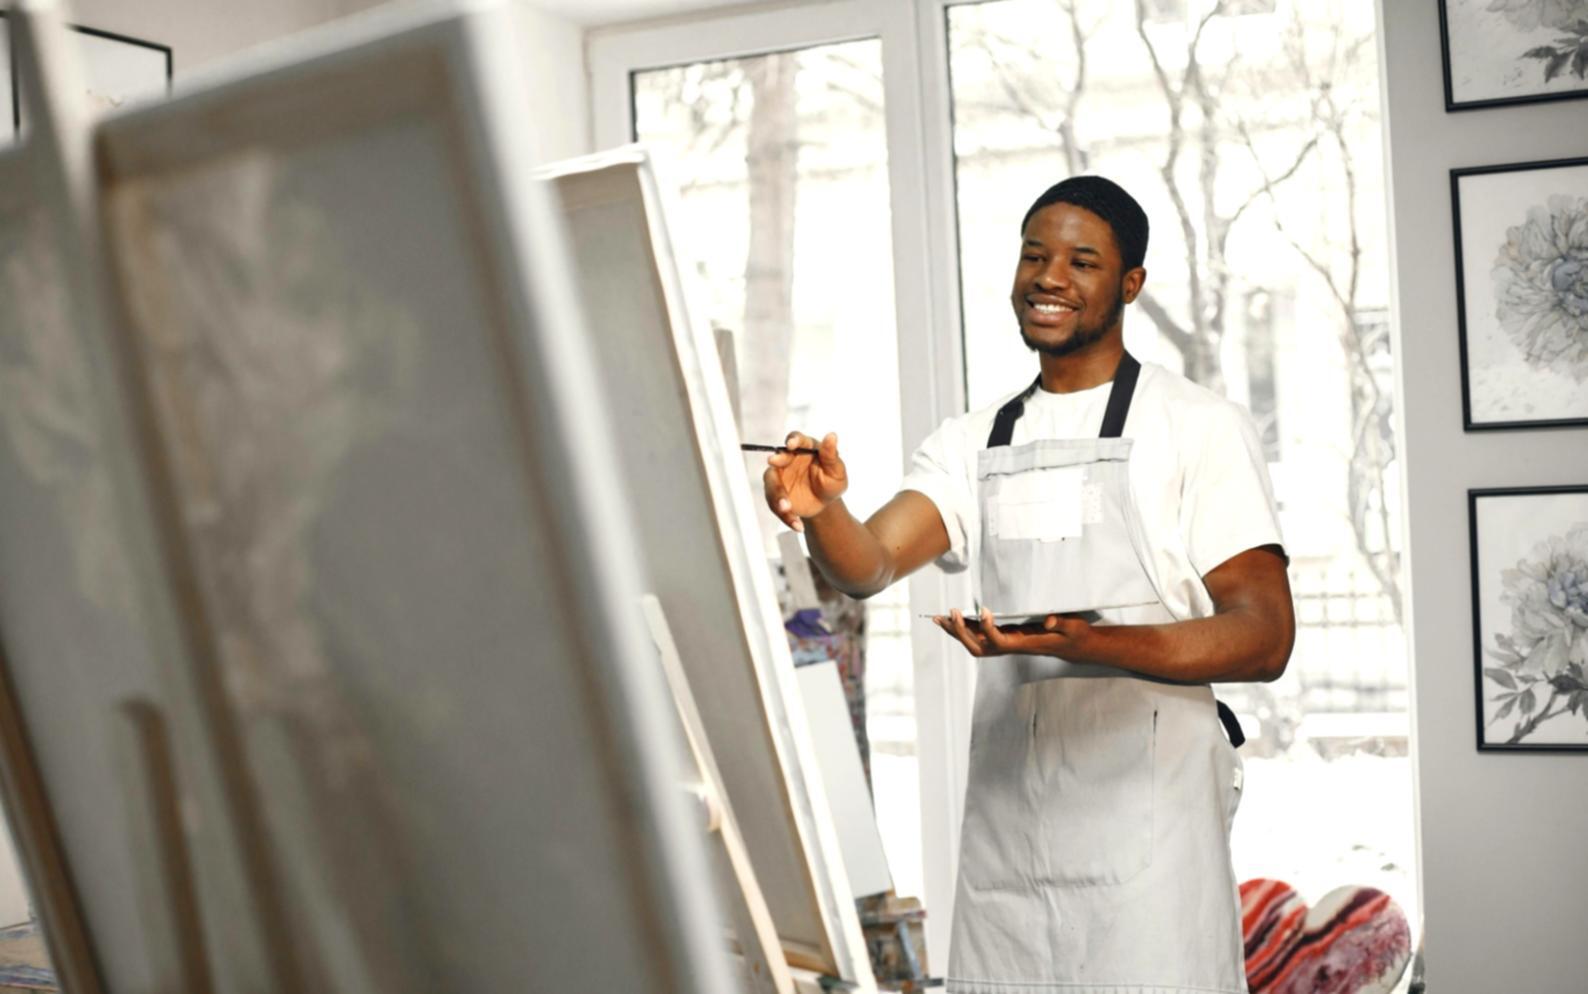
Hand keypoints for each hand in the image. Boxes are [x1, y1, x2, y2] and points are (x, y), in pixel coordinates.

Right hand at [762, 431, 846, 532]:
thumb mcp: (837, 471)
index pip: (796, 440)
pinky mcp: (775, 494)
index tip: (790, 445)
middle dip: (776, 465)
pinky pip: (775, 505)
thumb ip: (832, 455)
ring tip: (787, 509)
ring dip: (777, 497)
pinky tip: (797, 525)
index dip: (793, 440)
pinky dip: (785, 516)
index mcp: (804, 449)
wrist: (824, 505)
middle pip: (777, 459)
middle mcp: (788, 460)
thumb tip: (832, 435)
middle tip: (774, 464)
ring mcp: (779, 477)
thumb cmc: (832, 483)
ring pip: (772, 485)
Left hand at [932, 608, 1095, 659]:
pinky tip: (953, 618)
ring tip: (939, 618)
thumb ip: (1063, 623)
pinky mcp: (1006, 637)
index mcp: (1025, 644)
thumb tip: (1050, 620)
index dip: (988, 629)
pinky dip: (964, 628)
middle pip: (979, 647)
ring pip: (975, 644)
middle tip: (950, 613)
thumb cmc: (1074, 635)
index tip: (984, 610)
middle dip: (962, 633)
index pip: (1000, 642)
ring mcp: (1006, 643)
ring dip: (956, 632)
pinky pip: (980, 636)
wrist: (1074, 646)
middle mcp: (1012, 646)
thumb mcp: (1074, 627)